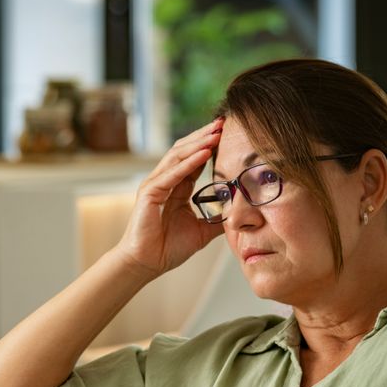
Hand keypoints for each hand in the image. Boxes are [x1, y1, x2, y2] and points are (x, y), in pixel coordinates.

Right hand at [113, 119, 225, 277]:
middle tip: (224, 123)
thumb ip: (218, 221)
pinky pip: (171, 174)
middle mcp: (164, 181)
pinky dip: (188, 163)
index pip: (194, 159)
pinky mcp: (149, 192)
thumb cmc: (167, 248)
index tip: (229, 134)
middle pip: (185, 150)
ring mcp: (155, 184)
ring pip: (178, 156)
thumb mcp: (201, 231)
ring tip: (216, 133)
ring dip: (198, 143)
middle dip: (205, 136)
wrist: (147, 264)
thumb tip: (239, 215)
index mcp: (176, 187)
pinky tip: (204, 154)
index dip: (210, 145)